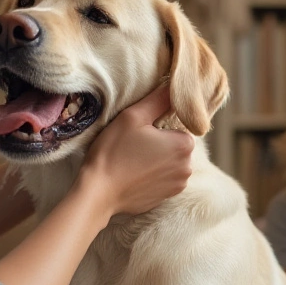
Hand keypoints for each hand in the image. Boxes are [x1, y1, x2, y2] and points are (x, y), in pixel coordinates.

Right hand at [81, 86, 192, 216]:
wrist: (98, 192)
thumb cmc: (114, 151)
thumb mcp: (133, 117)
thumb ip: (158, 100)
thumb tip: (175, 86)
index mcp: (184, 145)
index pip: (179, 126)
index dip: (159, 126)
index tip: (140, 130)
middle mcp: (187, 167)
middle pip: (176, 145)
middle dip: (159, 142)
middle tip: (133, 144)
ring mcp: (177, 186)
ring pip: (169, 163)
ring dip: (156, 159)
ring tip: (132, 159)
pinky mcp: (164, 198)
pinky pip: (162, 179)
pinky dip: (151, 175)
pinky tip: (133, 173)